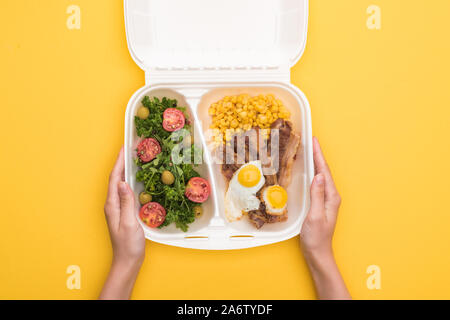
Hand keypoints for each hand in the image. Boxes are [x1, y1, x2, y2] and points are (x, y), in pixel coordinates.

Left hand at [99, 147, 144, 299]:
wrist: (127, 261)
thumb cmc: (128, 245)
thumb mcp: (130, 223)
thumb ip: (126, 203)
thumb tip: (123, 183)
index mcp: (112, 205)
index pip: (114, 179)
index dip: (119, 162)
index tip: (124, 148)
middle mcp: (112, 204)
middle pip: (115, 178)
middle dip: (121, 162)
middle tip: (130, 148)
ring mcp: (117, 208)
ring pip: (120, 183)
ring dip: (125, 170)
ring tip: (132, 158)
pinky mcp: (123, 211)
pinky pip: (125, 191)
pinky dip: (129, 180)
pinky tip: (136, 178)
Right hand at [300, 137, 349, 299]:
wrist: (318, 253)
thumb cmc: (316, 237)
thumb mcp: (315, 216)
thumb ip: (317, 196)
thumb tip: (319, 176)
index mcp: (331, 197)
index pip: (324, 171)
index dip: (319, 155)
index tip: (314, 141)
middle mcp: (331, 196)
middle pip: (324, 171)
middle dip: (318, 155)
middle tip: (311, 141)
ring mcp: (326, 199)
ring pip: (321, 176)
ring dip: (316, 162)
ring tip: (309, 150)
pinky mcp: (320, 203)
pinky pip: (317, 183)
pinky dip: (312, 173)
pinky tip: (308, 170)